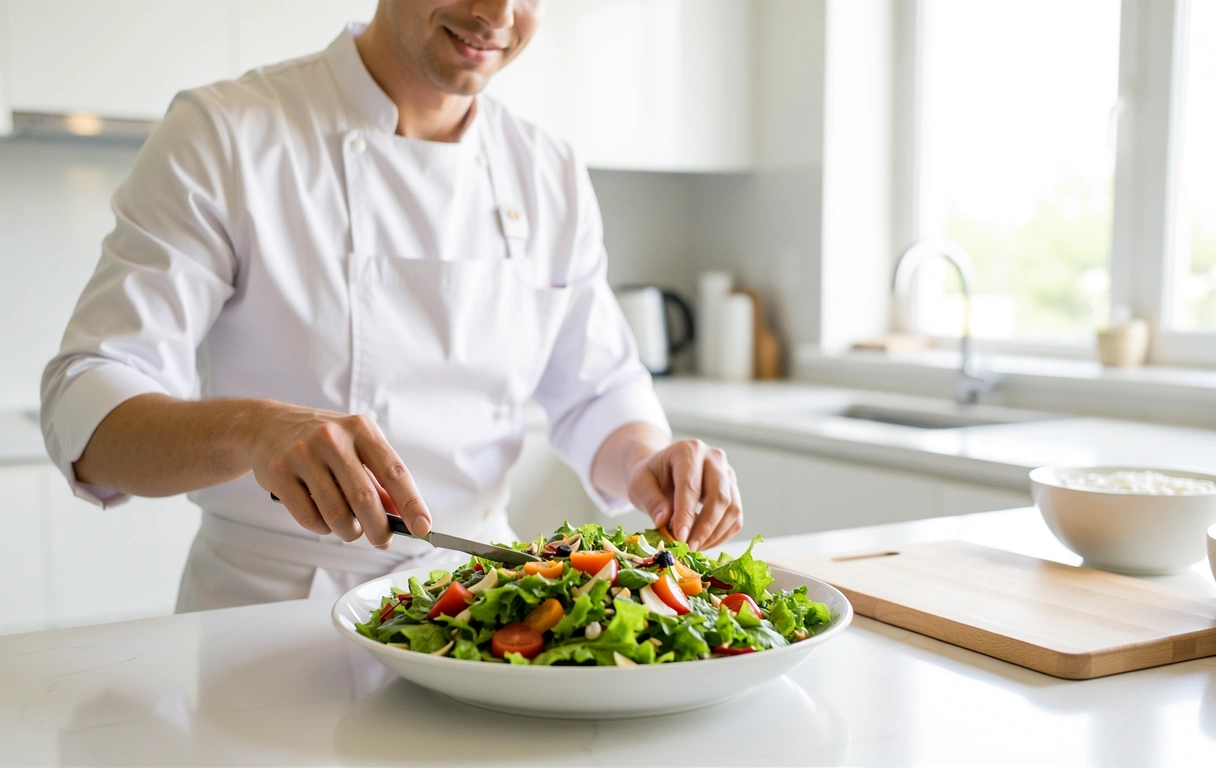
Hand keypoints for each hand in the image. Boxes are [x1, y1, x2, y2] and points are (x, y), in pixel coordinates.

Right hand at [247, 403, 430, 548]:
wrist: (266, 426)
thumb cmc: (321, 442)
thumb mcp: (355, 448)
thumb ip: (378, 481)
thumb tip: (402, 517)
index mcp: (361, 429)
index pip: (394, 472)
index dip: (412, 503)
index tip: (424, 527)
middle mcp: (333, 438)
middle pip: (365, 498)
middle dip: (379, 529)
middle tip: (382, 541)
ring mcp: (303, 454)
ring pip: (336, 514)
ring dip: (348, 532)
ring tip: (349, 528)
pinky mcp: (278, 473)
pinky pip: (309, 518)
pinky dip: (322, 528)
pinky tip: (322, 518)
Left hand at [625, 439, 742, 550]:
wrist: (661, 470)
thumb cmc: (650, 476)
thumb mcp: (640, 485)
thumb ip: (652, 502)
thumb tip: (664, 522)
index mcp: (688, 450)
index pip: (691, 485)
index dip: (686, 514)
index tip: (680, 538)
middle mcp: (714, 458)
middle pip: (719, 496)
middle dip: (705, 527)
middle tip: (688, 548)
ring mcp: (727, 473)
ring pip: (732, 509)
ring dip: (714, 534)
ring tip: (692, 547)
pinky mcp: (733, 490)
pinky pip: (735, 517)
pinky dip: (721, 535)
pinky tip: (702, 543)